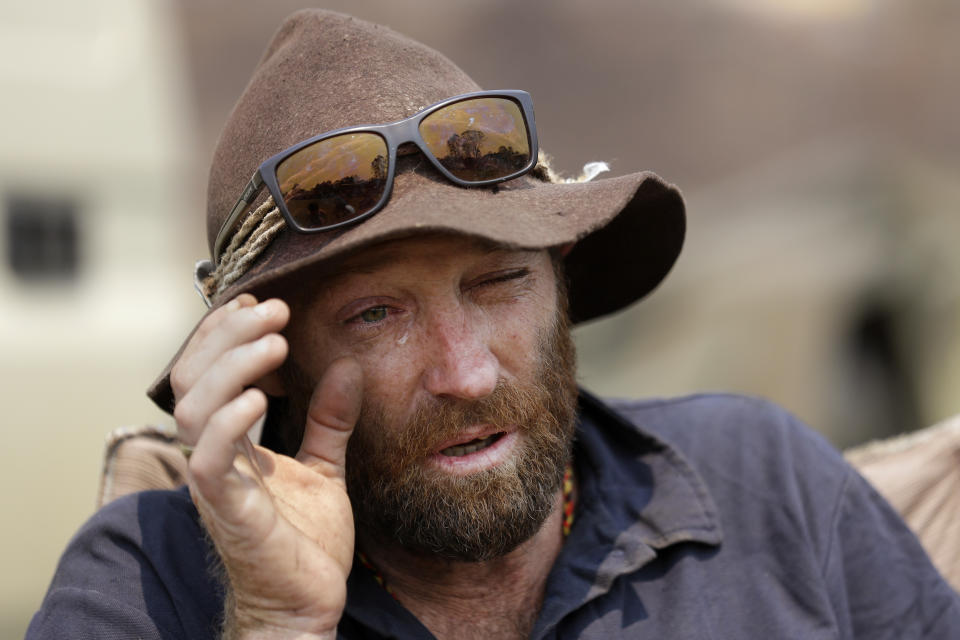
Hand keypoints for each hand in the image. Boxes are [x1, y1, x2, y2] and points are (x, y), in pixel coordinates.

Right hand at [170, 294, 362, 638]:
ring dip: (232, 367)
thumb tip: (348, 366)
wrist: (305, 603)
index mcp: (229, 442)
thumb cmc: (305, 541)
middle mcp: (212, 455)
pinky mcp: (229, 511)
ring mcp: (215, 483)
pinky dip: (228, 423)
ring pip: (193, 408)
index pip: (205, 371)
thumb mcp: (323, 466)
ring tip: (274, 344)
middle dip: (227, 335)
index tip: (263, 304)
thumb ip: (329, 420)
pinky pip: (209, 460)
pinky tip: (260, 399)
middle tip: (273, 310)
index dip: (224, 332)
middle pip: (192, 378)